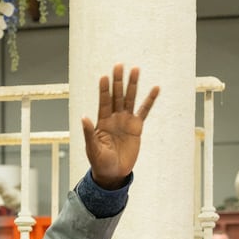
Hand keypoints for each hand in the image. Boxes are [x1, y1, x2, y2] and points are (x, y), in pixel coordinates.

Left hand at [81, 64, 158, 189]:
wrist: (113, 173)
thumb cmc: (100, 162)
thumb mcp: (92, 148)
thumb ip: (88, 133)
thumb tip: (83, 117)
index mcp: (101, 122)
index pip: (103, 102)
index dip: (104, 90)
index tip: (104, 76)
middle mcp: (114, 118)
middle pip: (116, 95)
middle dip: (118, 81)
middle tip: (119, 65)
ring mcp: (126, 121)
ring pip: (130, 99)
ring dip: (132, 85)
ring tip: (135, 69)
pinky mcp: (137, 127)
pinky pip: (144, 111)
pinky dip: (149, 100)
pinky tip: (155, 89)